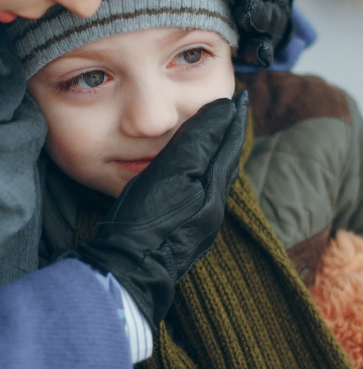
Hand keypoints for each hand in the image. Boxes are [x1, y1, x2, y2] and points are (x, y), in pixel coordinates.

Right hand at [75, 91, 247, 329]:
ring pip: (215, 182)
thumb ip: (198, 141)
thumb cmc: (146, 220)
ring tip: (214, 141)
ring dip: (218, 157)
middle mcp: (212, 208)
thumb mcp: (172, 171)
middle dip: (229, 137)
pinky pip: (203, 198)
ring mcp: (200, 225)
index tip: (238, 98)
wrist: (130, 269)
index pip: (228, 144)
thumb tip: (223, 110)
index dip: (232, 119)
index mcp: (213, 189)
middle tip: (230, 114)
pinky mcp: (185, 237)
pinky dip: (204, 178)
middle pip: (226, 163)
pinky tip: (193, 181)